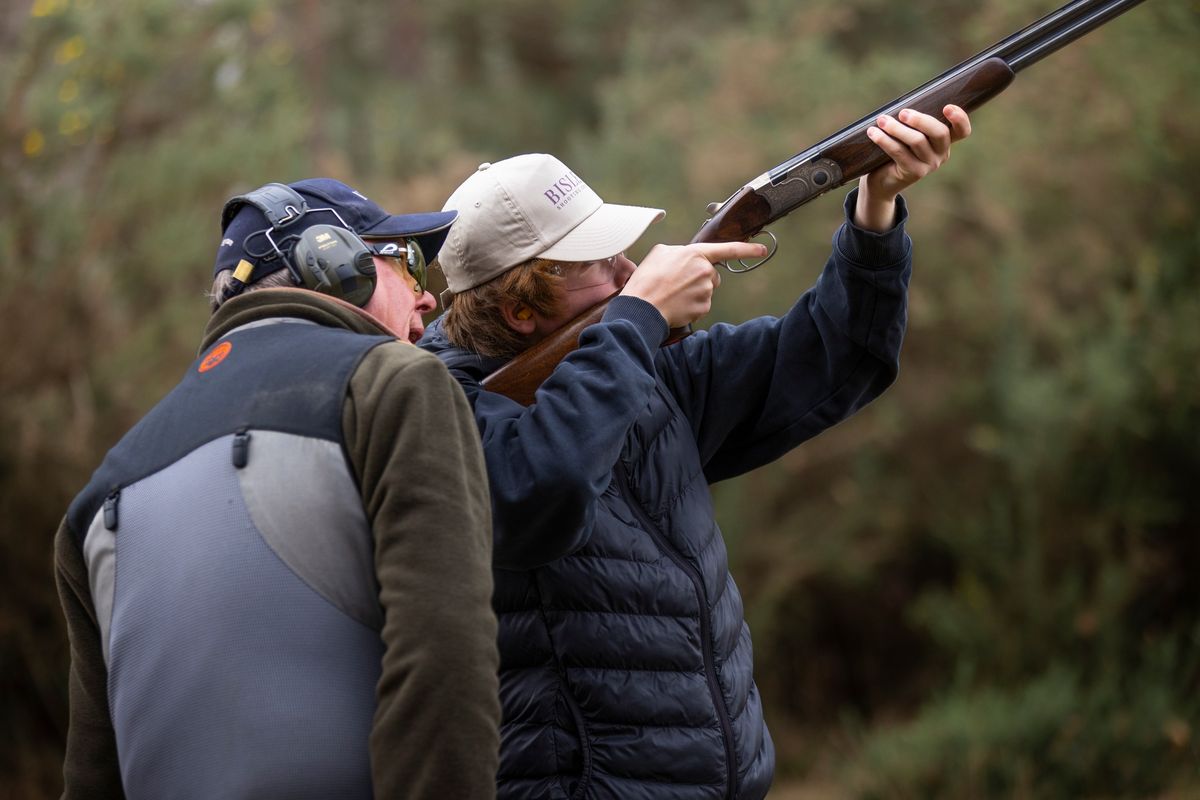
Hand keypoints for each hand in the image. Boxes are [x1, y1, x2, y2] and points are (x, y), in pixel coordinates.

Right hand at [621, 241, 767, 327]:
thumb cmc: (647, 279)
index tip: (762, 250)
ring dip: (693, 293)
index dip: (748, 249)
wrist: (642, 306)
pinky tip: (676, 305)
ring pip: (706, 291)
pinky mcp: (703, 308)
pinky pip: (701, 306)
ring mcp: (706, 291)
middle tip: (676, 283)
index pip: (728, 249)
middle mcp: (705, 271)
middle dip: (699, 279)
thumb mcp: (659, 253)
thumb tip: (683, 257)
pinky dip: (691, 306)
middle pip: (711, 275)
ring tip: (672, 294)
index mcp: (696, 254)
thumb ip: (678, 251)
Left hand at [855, 104, 972, 230]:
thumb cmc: (897, 151)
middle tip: (902, 112)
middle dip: (920, 120)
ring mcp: (929, 165)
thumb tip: (903, 103)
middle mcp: (941, 154)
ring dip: (897, 128)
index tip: (947, 107)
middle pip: (939, 133)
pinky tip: (873, 133)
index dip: (960, 119)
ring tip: (881, 120)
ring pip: (917, 141)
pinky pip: (899, 152)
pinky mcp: (914, 173)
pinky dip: (885, 140)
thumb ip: (913, 122)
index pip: (962, 131)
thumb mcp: (909, 134)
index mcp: (945, 141)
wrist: (883, 181)